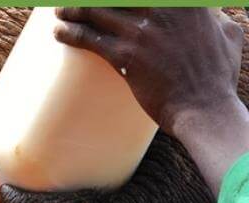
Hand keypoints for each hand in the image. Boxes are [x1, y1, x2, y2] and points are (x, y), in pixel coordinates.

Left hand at [54, 8, 242, 131]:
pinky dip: (70, 33)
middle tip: (74, 0)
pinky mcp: (126, 57)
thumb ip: (211, 14)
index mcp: (184, 0)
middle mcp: (161, 9)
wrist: (203, 108)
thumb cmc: (217, 73)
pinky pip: (89, 38)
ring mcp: (141, 32)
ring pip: (94, 9)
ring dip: (72, 8)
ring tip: (61, 10)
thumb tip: (206, 10)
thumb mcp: (226, 31)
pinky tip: (59, 33)